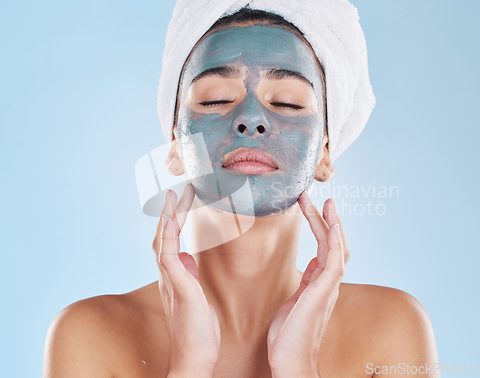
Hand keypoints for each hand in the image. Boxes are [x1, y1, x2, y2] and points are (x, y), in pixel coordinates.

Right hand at [152, 184, 220, 376]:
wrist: (195, 357)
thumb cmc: (198, 329)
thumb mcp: (196, 295)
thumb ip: (189, 274)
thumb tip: (188, 256)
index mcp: (173, 275)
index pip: (168, 241)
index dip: (170, 220)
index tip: (178, 200)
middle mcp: (167, 275)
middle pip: (162, 235)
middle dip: (168, 212)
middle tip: (176, 190)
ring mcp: (170, 280)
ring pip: (162, 240)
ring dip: (167, 217)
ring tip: (173, 195)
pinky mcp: (179, 287)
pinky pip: (168, 255)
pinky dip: (168, 234)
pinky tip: (172, 218)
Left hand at [267, 192, 348, 377]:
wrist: (291, 361)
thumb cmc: (290, 335)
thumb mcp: (296, 299)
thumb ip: (307, 280)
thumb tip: (312, 263)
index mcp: (320, 283)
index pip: (327, 249)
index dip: (323, 228)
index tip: (314, 209)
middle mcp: (328, 283)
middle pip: (334, 244)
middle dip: (328, 220)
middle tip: (321, 198)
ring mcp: (328, 287)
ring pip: (337, 248)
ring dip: (331, 224)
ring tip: (326, 202)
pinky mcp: (323, 292)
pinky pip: (335, 262)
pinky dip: (335, 241)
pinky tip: (331, 224)